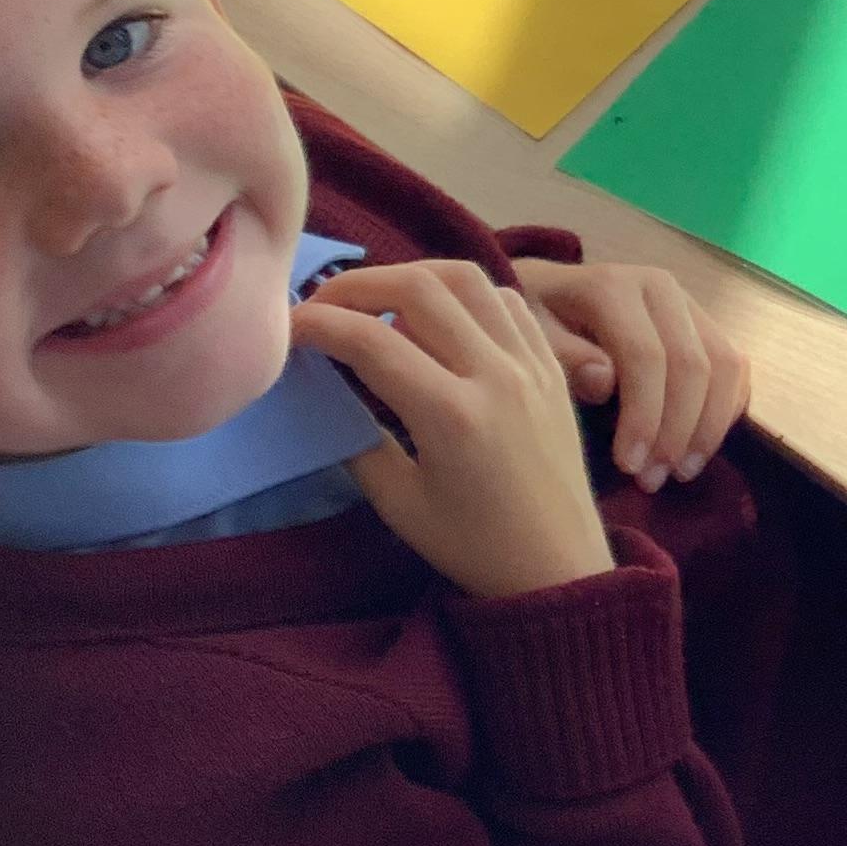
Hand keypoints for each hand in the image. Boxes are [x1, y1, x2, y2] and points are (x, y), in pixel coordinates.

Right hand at [291, 262, 612, 599]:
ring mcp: (532, 363)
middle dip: (357, 285)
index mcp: (452, 415)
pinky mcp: (554, 365)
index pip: (372, 341)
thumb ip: (356, 437)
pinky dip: (466, 294)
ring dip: (413, 278)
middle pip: (420, 288)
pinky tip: (440, 318)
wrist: (561, 567)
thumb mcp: (399, 503)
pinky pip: (508, 301)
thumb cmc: (474, 546)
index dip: (318, 323)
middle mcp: (496, 374)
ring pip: (468, 279)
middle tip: (323, 304)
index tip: (286, 327)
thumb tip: (325, 383)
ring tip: (378, 302)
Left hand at [511, 257, 748, 492]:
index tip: (628, 466)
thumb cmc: (531, 326)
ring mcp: (688, 304)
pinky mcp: (705, 324)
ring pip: (725, 365)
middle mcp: (660, 287)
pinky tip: (700, 446)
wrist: (545, 297)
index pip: (645, 355)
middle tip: (653, 480)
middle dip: (678, 430)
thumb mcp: (527, 341)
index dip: (645, 416)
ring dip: (710, 426)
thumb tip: (605, 381)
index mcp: (613, 286)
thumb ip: (559, 358)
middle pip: (693, 364)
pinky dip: (727, 410)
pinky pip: (736, 367)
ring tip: (680, 471)